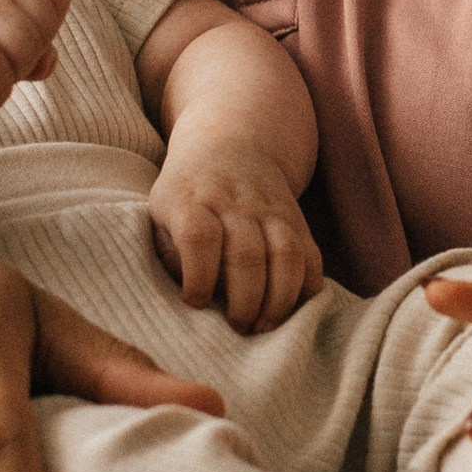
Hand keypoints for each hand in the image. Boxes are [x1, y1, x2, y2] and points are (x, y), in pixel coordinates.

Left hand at [148, 145, 325, 331]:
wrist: (232, 144)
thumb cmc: (186, 194)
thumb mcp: (160, 213)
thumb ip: (170, 253)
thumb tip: (194, 298)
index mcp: (191, 200)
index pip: (199, 237)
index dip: (199, 277)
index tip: (195, 302)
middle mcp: (234, 203)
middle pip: (247, 255)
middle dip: (244, 301)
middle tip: (236, 327)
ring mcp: (270, 210)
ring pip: (286, 255)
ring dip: (279, 300)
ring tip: (265, 326)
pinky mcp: (296, 220)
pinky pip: (311, 257)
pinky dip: (306, 289)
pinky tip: (291, 310)